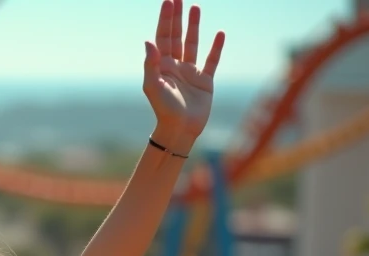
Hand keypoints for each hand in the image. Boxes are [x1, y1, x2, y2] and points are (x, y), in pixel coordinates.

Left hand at [143, 0, 224, 152]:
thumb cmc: (163, 110)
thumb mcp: (153, 86)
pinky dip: (216, 48)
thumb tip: (149, 41)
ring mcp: (190, 73)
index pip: (163, 37)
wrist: (179, 130)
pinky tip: (219, 33)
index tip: (169, 1)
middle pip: (176, 36)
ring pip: (192, 44)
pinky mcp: (205, 82)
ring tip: (195, 7)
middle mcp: (175, 66)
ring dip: (194, 26)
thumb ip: (151, 64)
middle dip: (177, 17)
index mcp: (162, 66)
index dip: (166, 19)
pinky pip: (211, 61)